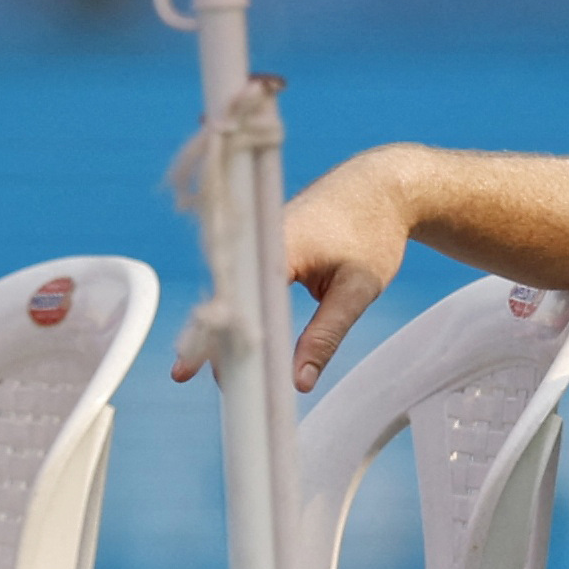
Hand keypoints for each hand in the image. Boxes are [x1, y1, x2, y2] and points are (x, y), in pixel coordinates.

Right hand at [171, 149, 413, 391]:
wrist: (381, 186)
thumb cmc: (374, 231)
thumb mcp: (359, 288)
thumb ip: (327, 335)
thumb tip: (299, 382)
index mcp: (278, 244)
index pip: (238, 298)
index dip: (219, 336)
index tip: (199, 370)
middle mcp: (257, 238)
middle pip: (224, 295)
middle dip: (208, 335)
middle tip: (187, 375)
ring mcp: (256, 240)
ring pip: (229, 289)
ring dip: (219, 324)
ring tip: (195, 366)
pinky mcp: (261, 247)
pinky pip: (241, 282)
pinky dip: (237, 310)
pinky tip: (227, 341)